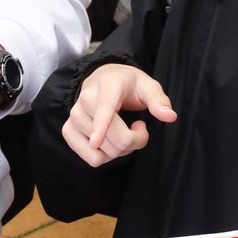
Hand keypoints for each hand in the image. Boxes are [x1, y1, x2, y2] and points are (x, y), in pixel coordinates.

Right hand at [62, 63, 176, 167]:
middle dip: (133, 141)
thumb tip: (169, 116)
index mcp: (108, 85)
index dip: (101, 126)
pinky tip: (108, 142)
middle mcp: (86, 98)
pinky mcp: (68, 130)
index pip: (104, 108)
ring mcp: (74, 115)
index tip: (96, 142)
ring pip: (100, 150)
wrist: (104, 79)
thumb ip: (159, 101)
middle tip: (140, 128)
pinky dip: (104, 157)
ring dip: (119, 149)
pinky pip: (90, 158)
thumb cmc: (129, 86)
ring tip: (122, 131)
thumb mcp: (149, 87)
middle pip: (110, 136)